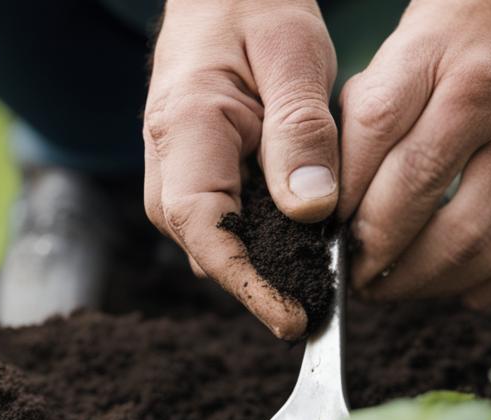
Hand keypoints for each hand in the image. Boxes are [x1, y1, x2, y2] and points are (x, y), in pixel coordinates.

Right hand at [143, 0, 337, 339]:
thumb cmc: (256, 9)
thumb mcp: (293, 55)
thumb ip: (301, 130)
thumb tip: (312, 209)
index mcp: (186, 128)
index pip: (204, 225)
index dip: (246, 281)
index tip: (291, 317)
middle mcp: (169, 161)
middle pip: (208, 247)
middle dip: (260, 288)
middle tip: (321, 316)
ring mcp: (180, 172)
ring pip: (219, 242)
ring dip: (264, 271)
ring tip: (319, 295)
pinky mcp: (202, 177)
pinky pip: (229, 224)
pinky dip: (265, 246)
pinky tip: (307, 256)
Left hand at [339, 0, 490, 307]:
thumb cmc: (454, 29)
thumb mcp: (398, 49)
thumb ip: (366, 120)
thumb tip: (330, 206)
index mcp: (433, 60)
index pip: (375, 138)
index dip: (342, 198)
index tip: (323, 233)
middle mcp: (487, 103)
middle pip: (421, 197)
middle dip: (375, 251)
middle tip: (351, 276)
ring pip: (479, 236)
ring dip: (428, 279)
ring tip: (394, 289)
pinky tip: (465, 294)